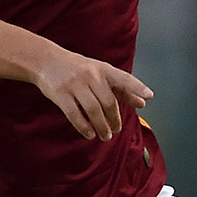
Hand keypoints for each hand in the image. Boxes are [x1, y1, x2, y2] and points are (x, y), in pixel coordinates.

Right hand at [33, 52, 153, 140]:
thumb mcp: (101, 72)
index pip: (123, 78)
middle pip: (108, 101)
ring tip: (105, 136)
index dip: (137, 87)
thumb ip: (122, 88)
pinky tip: (89, 133)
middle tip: (116, 130)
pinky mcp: (60, 94)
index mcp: (103, 69)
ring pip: (93, 110)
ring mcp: (75, 84)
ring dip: (102, 126)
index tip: (149, 95)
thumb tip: (143, 103)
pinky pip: (74, 114)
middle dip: (114, 119)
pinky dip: (84, 127)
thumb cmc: (78, 68)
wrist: (47, 60)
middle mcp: (90, 75)